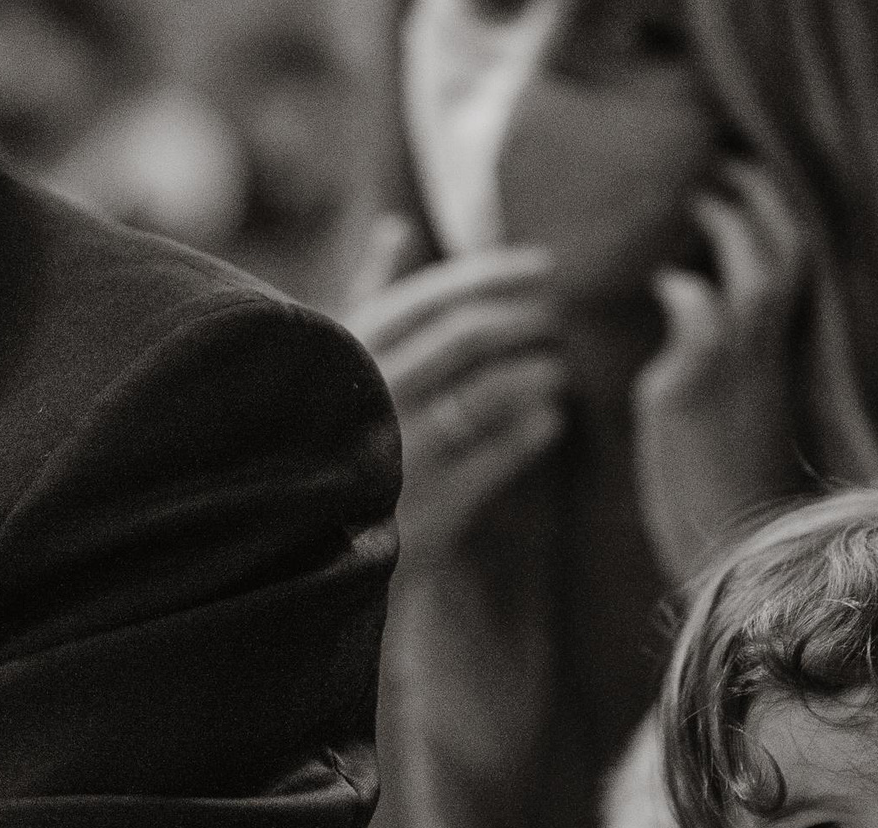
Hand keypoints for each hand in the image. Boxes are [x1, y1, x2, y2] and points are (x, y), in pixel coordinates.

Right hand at [346, 216, 565, 560]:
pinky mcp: (429, 507)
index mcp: (346, 356)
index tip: (544, 264)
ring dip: (537, 374)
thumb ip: (367, 295)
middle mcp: (370, 398)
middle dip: (525, 320)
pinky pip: (498, 456)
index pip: (427, 298)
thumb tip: (396, 227)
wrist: (316, 550)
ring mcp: (399, 453)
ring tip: (559, 369)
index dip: (491, 274)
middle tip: (561, 317)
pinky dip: (533, 432)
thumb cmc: (333, 435)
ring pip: (487, 393)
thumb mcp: (337, 361)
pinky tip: (550, 420)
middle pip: (464, 337)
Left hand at [634, 161, 809, 581]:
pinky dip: (689, 293)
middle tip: (727, 168)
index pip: (795, 272)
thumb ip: (710, 352)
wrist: (729, 568)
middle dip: (762, 201)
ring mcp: (736, 375)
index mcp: (779, 367)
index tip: (747, 185)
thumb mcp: (723, 419)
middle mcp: (768, 361)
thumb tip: (677, 286)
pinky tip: (668, 282)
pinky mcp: (694, 395)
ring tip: (702, 196)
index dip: (778, 222)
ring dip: (731, 227)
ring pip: (756, 274)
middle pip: (788, 255)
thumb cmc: (721, 505)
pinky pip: (703, 320)